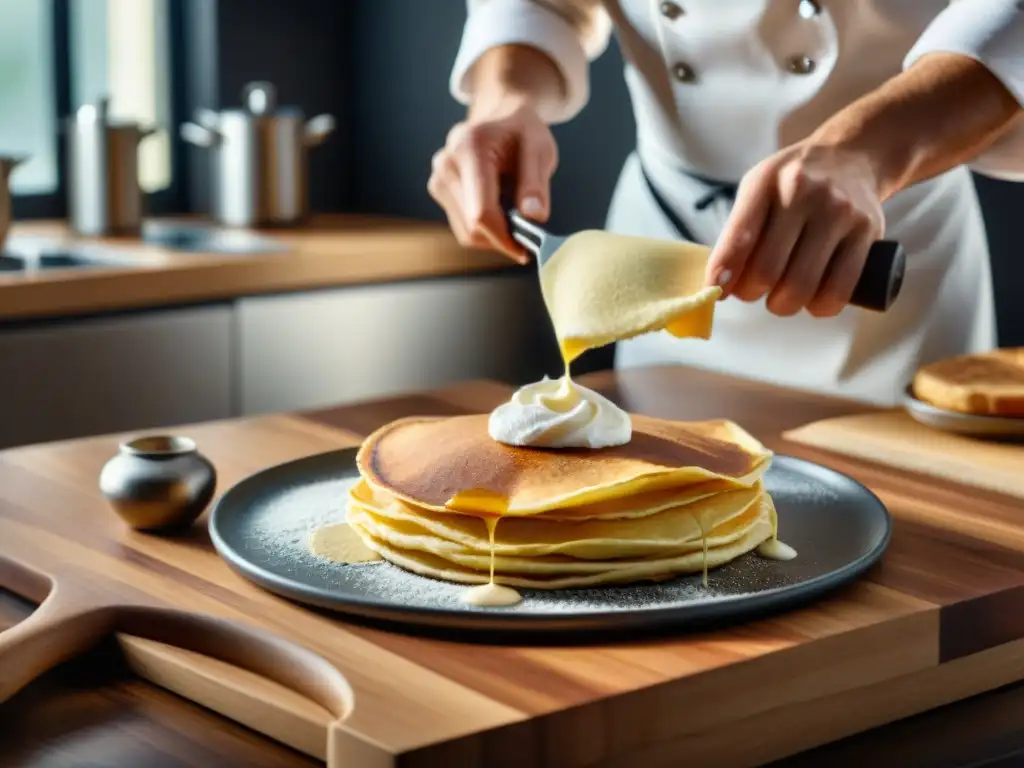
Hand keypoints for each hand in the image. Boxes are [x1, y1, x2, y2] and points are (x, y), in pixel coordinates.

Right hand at [428, 99, 557, 263]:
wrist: (501, 116)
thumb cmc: (522, 131)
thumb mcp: (540, 149)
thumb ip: (536, 184)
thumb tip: (533, 217)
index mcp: (470, 148)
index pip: (481, 212)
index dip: (504, 238)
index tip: (525, 251)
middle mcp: (446, 164)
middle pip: (472, 226)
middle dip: (502, 236)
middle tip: (527, 228)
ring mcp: (438, 178)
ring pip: (466, 232)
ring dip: (494, 233)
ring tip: (513, 208)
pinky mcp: (439, 190)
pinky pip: (462, 227)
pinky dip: (485, 227)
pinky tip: (499, 207)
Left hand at [705, 142, 884, 317]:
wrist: (852, 156)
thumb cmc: (793, 183)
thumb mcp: (758, 189)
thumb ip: (738, 231)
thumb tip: (719, 285)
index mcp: (767, 182)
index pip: (739, 237)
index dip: (723, 272)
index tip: (716, 290)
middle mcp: (804, 194)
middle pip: (768, 270)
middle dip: (751, 293)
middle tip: (752, 292)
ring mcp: (839, 212)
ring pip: (803, 286)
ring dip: (783, 305)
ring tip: (781, 297)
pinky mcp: (868, 232)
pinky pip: (840, 290)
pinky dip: (820, 307)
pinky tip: (812, 300)